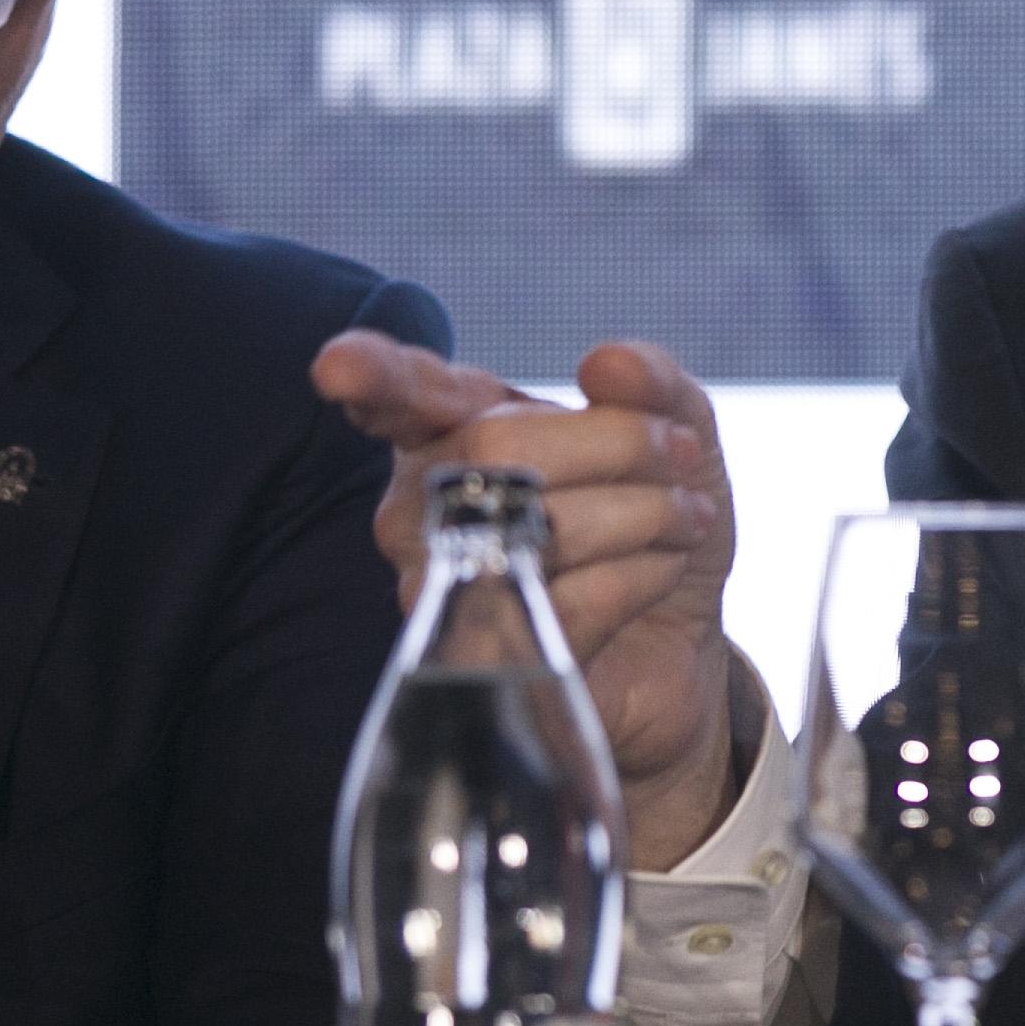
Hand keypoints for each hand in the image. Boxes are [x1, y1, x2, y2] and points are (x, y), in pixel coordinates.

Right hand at [315, 331, 740, 869]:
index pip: (397, 395)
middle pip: (499, 442)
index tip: (339, 369)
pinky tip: (659, 572)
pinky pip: (569, 601)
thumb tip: (607, 364)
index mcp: (451, 428)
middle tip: (678, 454)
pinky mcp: (488, 662)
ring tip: (685, 517)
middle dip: (615, 440)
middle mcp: (424, 506)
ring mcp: (443, 588)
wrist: (676, 637)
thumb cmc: (650, 515)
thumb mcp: (674, 430)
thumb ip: (649, 381)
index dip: (369, 376)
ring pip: (539, 524)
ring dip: (644, 510)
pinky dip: (640, 574)